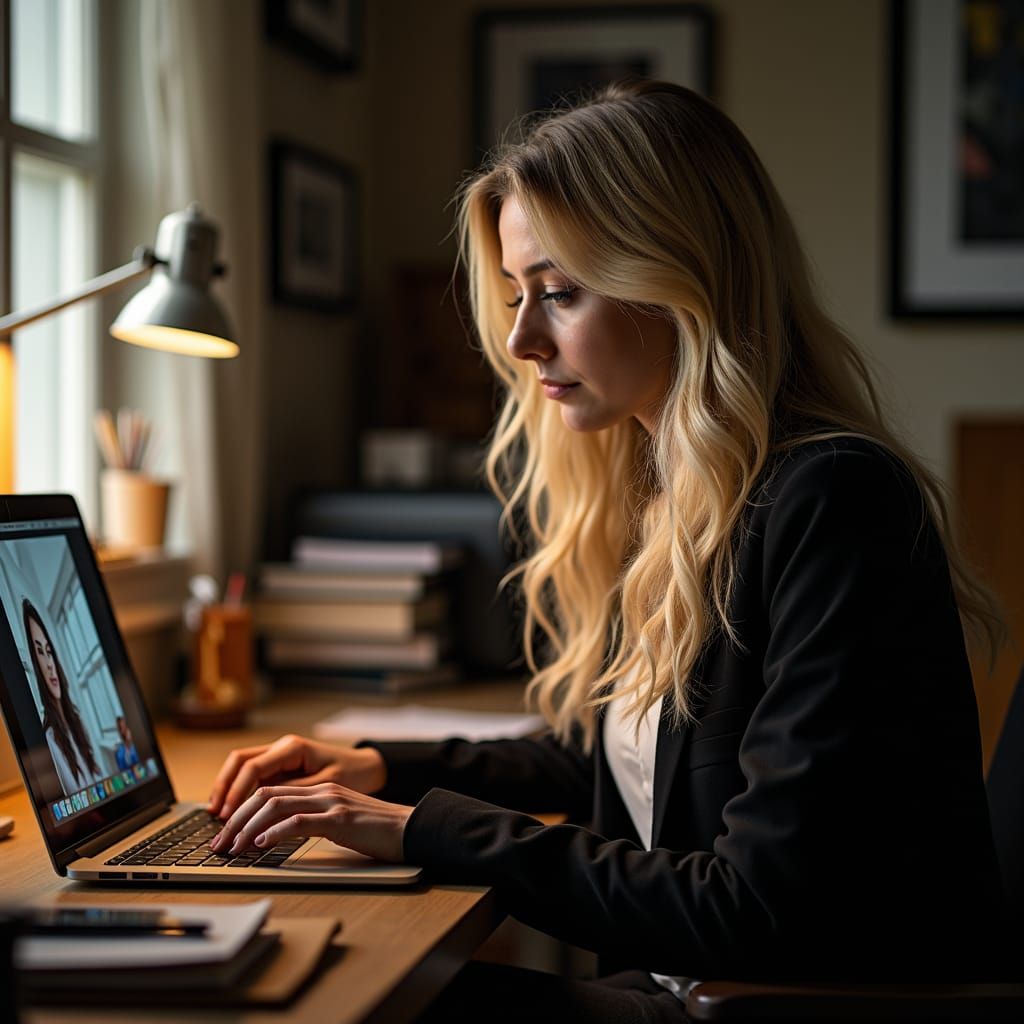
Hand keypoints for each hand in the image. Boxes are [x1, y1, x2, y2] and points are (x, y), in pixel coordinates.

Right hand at [207, 734, 386, 819]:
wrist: (368, 767)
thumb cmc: (351, 774)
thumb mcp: (325, 785)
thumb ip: (294, 793)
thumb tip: (265, 806)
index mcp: (292, 748)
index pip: (253, 767)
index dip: (237, 791)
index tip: (228, 814)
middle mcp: (281, 748)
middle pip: (239, 761)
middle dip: (224, 787)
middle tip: (215, 816)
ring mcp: (279, 756)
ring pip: (242, 767)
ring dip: (228, 789)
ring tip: (218, 816)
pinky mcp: (280, 768)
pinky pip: (252, 776)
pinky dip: (240, 791)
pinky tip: (233, 811)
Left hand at [209, 782, 413, 862]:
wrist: (412, 829)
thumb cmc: (376, 831)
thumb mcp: (337, 823)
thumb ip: (311, 823)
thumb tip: (273, 839)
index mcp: (318, 789)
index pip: (268, 792)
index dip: (240, 811)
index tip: (224, 835)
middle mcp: (321, 790)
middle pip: (264, 795)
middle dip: (235, 820)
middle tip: (218, 845)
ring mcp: (330, 802)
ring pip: (275, 805)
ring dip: (247, 828)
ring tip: (233, 849)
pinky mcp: (340, 819)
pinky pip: (299, 821)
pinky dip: (274, 833)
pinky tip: (260, 845)